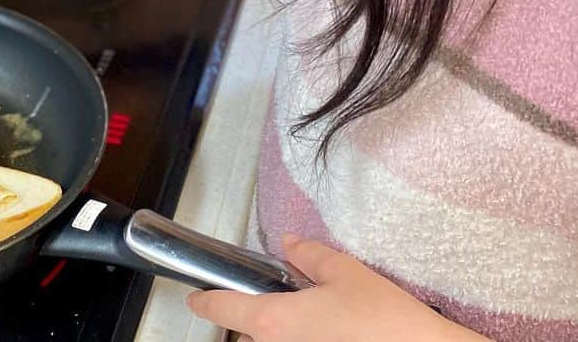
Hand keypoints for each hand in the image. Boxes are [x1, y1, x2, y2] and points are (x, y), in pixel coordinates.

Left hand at [187, 235, 485, 341]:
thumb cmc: (384, 318)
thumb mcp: (346, 273)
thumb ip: (311, 257)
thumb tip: (290, 245)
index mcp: (277, 321)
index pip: (226, 309)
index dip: (206, 301)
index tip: (194, 297)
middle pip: (251, 334)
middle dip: (256, 317)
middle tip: (277, 298)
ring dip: (281, 332)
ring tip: (314, 317)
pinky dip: (304, 338)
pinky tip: (332, 330)